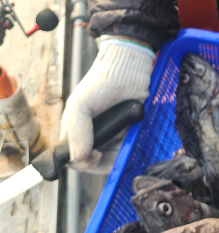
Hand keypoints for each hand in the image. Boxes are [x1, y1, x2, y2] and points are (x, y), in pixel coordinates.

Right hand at [59, 36, 153, 172]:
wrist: (130, 69)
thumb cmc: (101, 83)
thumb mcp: (81, 105)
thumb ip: (77, 132)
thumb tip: (78, 158)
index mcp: (73, 131)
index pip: (73, 159)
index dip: (83, 163)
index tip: (96, 154)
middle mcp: (89, 136)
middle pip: (93, 163)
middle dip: (104, 161)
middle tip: (115, 148)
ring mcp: (108, 135)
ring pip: (110, 159)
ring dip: (117, 155)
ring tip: (124, 139)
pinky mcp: (124, 132)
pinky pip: (124, 150)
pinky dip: (128, 150)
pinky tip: (131, 138)